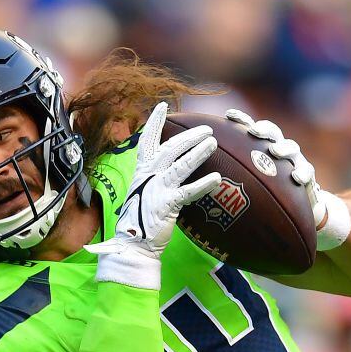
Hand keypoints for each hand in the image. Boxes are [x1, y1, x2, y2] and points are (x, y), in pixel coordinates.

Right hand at [87, 102, 220, 287]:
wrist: (132, 245)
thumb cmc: (140, 221)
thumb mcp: (146, 194)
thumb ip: (157, 180)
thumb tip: (171, 170)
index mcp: (142, 172)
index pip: (148, 141)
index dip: (155, 123)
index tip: (162, 106)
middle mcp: (149, 177)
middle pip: (170, 148)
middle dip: (188, 136)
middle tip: (206, 128)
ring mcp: (157, 190)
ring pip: (180, 165)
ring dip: (197, 152)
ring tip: (213, 142)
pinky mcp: (167, 205)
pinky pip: (188, 192)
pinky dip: (203, 184)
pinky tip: (218, 178)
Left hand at [225, 109, 327, 229]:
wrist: (295, 206)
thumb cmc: (264, 190)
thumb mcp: (246, 179)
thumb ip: (229, 171)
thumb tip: (198, 168)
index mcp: (261, 147)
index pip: (250, 128)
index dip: (242, 119)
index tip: (229, 115)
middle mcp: (278, 149)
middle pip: (272, 132)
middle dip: (263, 129)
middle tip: (254, 131)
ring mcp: (294, 161)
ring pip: (292, 148)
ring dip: (284, 148)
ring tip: (276, 152)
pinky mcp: (307, 176)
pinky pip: (307, 172)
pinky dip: (303, 173)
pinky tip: (296, 178)